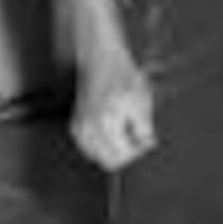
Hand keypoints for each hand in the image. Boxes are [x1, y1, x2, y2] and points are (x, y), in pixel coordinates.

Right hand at [71, 51, 154, 172]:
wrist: (100, 61)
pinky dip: (102, 145)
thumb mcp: (142, 101)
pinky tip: (112, 129)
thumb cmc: (124, 78)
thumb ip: (144, 129)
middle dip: (126, 154)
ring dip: (113, 151)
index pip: (122, 158)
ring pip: (98, 158)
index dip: (138, 152)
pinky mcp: (75, 128)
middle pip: (109, 162)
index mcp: (107, 123)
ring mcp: (79, 130)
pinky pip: (90, 149)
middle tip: (137, 136)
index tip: (146, 139)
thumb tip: (147, 146)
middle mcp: (89, 130)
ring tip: (124, 129)